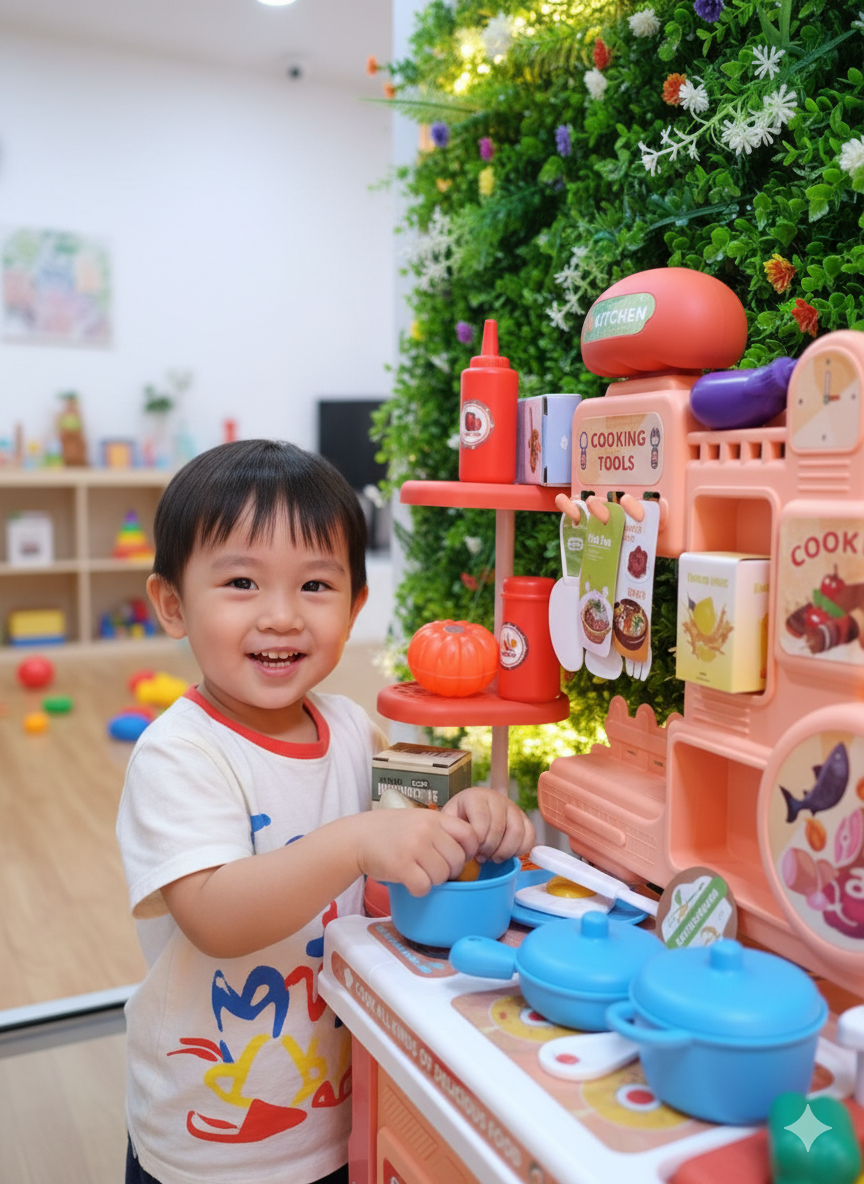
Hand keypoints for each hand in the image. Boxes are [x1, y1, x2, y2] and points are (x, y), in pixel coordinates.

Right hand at [355, 808, 478, 896]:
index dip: (469, 851)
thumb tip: (466, 852)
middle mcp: (426, 830)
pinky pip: (424, 887)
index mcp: (433, 818)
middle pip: (457, 860)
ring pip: (442, 876)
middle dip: (450, 871)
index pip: (469, 834)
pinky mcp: (401, 866)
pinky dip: (418, 890)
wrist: (356, 838)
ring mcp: (413, 847)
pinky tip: (410, 883)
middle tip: (434, 870)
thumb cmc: (389, 831)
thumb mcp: (417, 819)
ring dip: (433, 881)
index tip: (458, 857)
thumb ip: (439, 830)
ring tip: (419, 874)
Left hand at [442, 788, 534, 864]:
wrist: (470, 812)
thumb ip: (453, 832)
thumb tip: (460, 849)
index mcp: (475, 797)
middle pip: (499, 828)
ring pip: (517, 832)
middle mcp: (497, 798)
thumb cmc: (459, 820)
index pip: (482, 820)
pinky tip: (507, 854)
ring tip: (493, 857)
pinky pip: (530, 836)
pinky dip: (520, 850)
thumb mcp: (449, 821)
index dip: (478, 841)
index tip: (471, 851)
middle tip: (481, 857)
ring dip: (505, 851)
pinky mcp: (524, 818)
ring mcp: (513, 807)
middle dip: (490, 849)